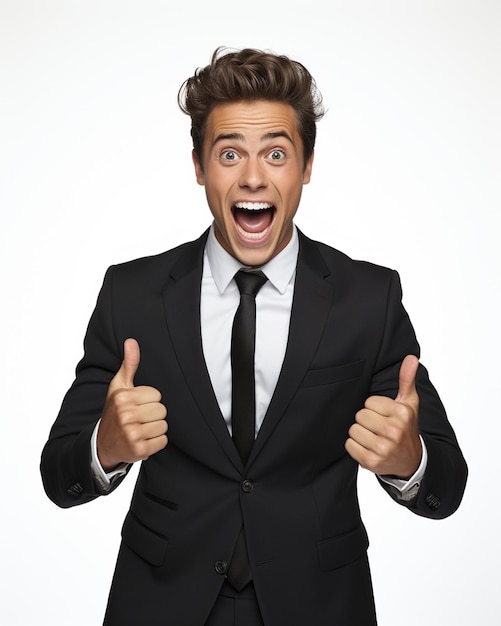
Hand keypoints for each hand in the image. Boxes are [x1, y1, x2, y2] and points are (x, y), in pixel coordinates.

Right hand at [97, 338, 167, 470]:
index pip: (156, 395)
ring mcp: (131, 433)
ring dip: (154, 430)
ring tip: (140, 430)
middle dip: (153, 415)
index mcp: (122, 397)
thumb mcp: (119, 387)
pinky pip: (163, 441)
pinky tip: (142, 441)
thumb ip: (129, 364)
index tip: (136, 406)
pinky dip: (155, 443)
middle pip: (162, 410)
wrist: (102, 444)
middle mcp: (125, 415)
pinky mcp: (139, 450)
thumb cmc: (114, 412)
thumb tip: (131, 341)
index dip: (149, 401)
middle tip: (138, 420)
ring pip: (163, 426)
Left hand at [345, 355, 421, 478]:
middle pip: (360, 415)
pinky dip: (355, 446)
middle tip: (378, 427)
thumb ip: (406, 379)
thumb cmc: (406, 428)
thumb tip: (410, 357)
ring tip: (374, 437)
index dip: (374, 408)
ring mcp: (383, 448)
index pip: (369, 402)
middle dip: (366, 420)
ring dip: (360, 434)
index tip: (384, 415)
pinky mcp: (371, 462)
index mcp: (402, 414)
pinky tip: (369, 448)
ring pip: (353, 430)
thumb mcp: (409, 403)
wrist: (411, 461)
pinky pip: (349, 445)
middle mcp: (394, 431)